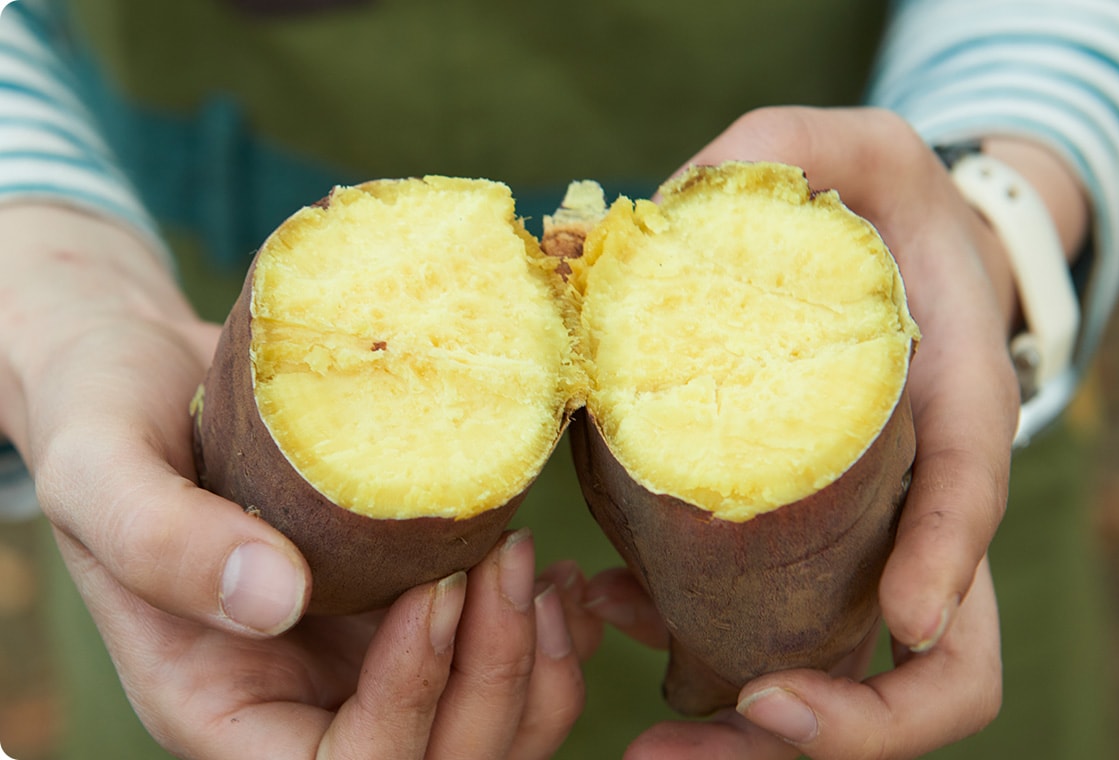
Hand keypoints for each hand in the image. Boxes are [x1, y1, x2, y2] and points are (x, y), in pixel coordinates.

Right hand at [0, 204, 601, 758]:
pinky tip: (561, 577)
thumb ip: (161, 539)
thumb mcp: (98, 467)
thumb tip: (274, 597)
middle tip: (509, 559)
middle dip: (493, 676)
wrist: (156, 376)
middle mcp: (305, 706)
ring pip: (491, 735)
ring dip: (537, 665)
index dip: (406, 700)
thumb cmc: (107, 415)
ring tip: (537, 567)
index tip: (430, 588)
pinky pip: (511, 673)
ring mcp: (368, 667)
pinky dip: (559, 640)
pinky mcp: (410, 621)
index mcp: (224, 707)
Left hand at [584, 106, 1024, 758]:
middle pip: (927, 673)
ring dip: (749, 737)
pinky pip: (762, 634)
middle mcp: (916, 510)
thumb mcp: (842, 152)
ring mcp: (859, 545)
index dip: (940, 568)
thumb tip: (651, 213)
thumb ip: (772, 154)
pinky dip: (690, 650)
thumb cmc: (871, 206)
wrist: (873, 242)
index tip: (896, 623)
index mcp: (951, 416)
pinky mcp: (791, 544)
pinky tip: (606, 612)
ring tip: (645, 737)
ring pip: (840, 683)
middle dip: (832, 733)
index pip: (967, 507)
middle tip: (704, 738)